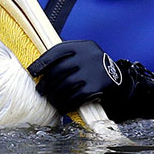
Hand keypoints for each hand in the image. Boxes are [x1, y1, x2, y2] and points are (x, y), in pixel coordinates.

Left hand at [28, 41, 153, 120]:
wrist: (121, 79)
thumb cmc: (94, 68)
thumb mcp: (84, 56)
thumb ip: (67, 58)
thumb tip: (40, 71)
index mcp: (82, 46)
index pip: (57, 52)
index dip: (42, 62)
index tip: (32, 72)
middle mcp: (88, 56)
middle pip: (59, 71)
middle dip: (46, 83)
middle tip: (40, 91)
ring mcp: (93, 71)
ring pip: (65, 85)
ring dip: (54, 95)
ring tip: (49, 100)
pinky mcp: (97, 87)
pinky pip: (76, 97)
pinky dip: (66, 104)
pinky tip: (60, 107)